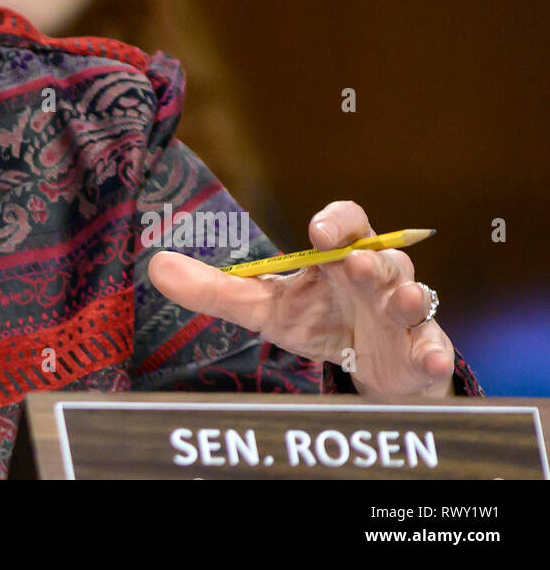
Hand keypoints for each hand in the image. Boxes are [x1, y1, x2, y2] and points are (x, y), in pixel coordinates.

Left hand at [147, 200, 454, 396]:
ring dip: (409, 296)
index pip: (347, 223)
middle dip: (370, 261)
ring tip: (406, 298)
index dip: (336, 221)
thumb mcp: (264, 307)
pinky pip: (433, 346)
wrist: (368, 366)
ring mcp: (404, 312)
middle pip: (380, 259)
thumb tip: (155, 268)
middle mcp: (376, 277)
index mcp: (339, 256)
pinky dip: (432, 350)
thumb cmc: (318, 320)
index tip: (319, 231)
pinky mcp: (421, 348)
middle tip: (354, 263)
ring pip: (413, 296)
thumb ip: (215, 289)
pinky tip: (428, 355)